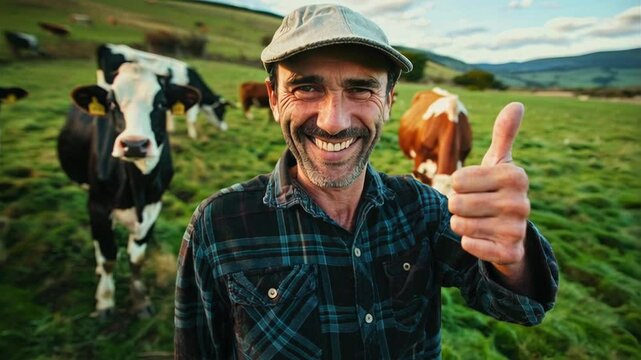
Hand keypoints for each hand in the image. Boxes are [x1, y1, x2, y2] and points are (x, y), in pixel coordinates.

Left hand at [448, 102, 530, 280]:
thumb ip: (504, 135)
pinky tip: (482, 239)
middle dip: (456, 206)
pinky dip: (468, 242)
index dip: (457, 185)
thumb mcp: (500, 163)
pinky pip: (469, 245)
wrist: (512, 234)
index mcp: (515, 176)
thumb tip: (517, 104)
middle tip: (474, 207)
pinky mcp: (510, 253)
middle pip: (456, 202)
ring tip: (478, 221)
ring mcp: (517, 230)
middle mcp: (520, 202)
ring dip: (460, 224)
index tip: (474, 188)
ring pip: (459, 224)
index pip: (457, 179)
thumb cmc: (497, 191)